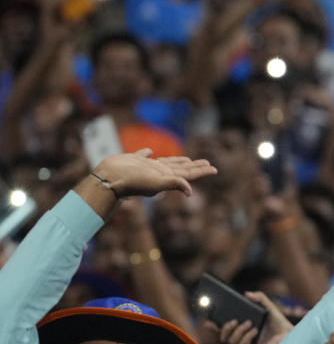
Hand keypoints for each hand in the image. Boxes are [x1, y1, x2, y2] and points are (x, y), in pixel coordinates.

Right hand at [94, 149, 216, 197]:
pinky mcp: (132, 161)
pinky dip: (147, 153)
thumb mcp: (156, 183)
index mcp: (166, 177)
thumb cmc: (132, 181)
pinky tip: (149, 151)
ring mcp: (146, 167)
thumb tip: (190, 192)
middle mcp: (159, 173)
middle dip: (195, 166)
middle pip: (182, 168)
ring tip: (187, 160)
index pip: (189, 174)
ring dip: (177, 161)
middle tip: (207, 163)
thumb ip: (174, 183)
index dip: (202, 171)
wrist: (109, 178)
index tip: (215, 169)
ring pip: (166, 162)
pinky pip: (143, 155)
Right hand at [214, 292, 293, 343]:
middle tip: (233, 320)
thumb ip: (259, 298)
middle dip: (225, 328)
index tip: (208, 320)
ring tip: (249, 323)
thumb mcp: (268, 306)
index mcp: (242, 328)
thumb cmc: (278, 321)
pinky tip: (255, 331)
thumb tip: (246, 293)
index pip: (224, 328)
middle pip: (224, 337)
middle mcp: (242, 337)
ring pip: (232, 341)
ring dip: (239, 331)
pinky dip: (247, 336)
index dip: (214, 326)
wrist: (289, 332)